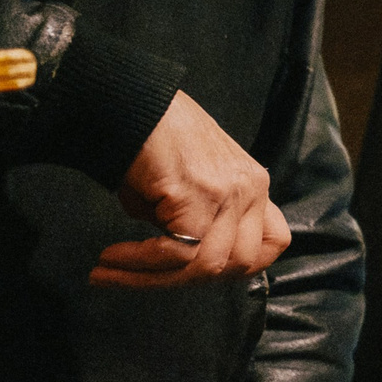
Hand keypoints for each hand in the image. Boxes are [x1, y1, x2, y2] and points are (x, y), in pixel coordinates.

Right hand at [95, 90, 290, 287]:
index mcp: (253, 184)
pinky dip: (141, 263)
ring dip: (152, 278)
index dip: (239, 269)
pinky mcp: (198, 195)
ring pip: (207, 265)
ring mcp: (230, 191)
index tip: (191, 274)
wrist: (129, 100)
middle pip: (240, 264)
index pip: (273, 243)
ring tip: (109, 272)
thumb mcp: (186, 183)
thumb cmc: (149, 138)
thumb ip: (193, 220)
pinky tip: (110, 258)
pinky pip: (178, 252)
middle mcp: (251, 188)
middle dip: (184, 280)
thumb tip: (173, 258)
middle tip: (134, 278)